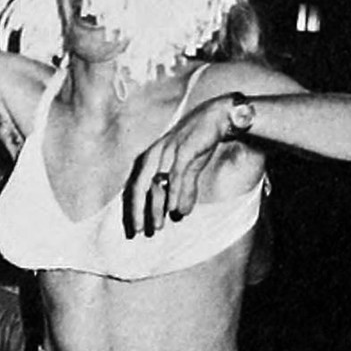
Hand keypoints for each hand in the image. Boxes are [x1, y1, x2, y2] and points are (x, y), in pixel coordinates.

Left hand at [127, 98, 225, 233]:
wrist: (216, 119)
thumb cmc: (198, 143)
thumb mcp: (188, 170)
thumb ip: (184, 190)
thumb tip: (180, 212)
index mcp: (151, 158)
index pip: (136, 186)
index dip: (134, 208)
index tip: (134, 228)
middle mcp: (155, 154)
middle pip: (140, 186)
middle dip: (139, 210)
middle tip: (140, 231)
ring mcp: (168, 151)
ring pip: (157, 183)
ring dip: (156, 207)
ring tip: (157, 226)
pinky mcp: (184, 149)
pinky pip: (176, 175)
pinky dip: (174, 192)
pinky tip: (174, 208)